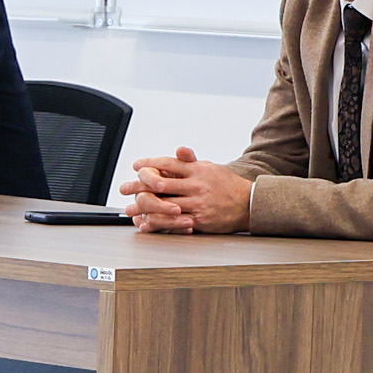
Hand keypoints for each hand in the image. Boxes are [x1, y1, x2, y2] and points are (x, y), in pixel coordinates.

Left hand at [125, 146, 251, 233]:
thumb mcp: (210, 167)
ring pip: (163, 205)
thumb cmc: (227, 185)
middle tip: (124, 188)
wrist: (249, 204)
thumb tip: (178, 149)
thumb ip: (190, 161)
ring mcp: (197, 204)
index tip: (136, 166)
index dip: (149, 164)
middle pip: (160, 183)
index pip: (168, 163)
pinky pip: (174, 223)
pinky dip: (157, 224)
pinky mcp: (199, 220)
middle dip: (139, 186)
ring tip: (131, 209)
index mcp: (197, 170)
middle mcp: (196, 186)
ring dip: (143, 208)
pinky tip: (146, 224)